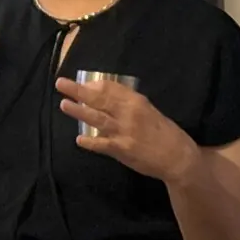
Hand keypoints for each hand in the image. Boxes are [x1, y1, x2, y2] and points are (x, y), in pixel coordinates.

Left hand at [56, 76, 198, 182]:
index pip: (110, 88)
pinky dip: (90, 142)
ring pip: (97, 118)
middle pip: (99, 99)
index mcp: (136, 101)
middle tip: (61, 83)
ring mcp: (124, 132)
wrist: (178, 157)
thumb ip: (129, 104)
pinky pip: (102, 144)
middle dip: (78, 91)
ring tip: (64, 104)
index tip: (81, 82)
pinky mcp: (122, 150)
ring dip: (79, 111)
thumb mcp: (149, 110)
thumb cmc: (164, 132)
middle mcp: (129, 113)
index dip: (92, 84)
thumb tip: (107, 97)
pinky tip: (79, 139)